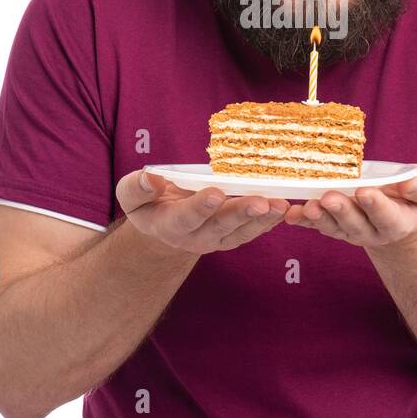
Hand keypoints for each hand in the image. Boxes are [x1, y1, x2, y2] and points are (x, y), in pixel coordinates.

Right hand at [115, 168, 288, 254]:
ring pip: (242, 231)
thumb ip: (137, 187)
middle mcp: (196, 237)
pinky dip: (270, 221)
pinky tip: (284, 208)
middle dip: (241, 213)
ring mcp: (218, 239)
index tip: (216, 192)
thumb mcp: (131, 195)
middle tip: (261, 203)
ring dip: (263, 219)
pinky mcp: (234, 237)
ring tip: (280, 205)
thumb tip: (151, 178)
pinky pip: (254, 231)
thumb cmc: (148, 202)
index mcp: (169, 225)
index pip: (186, 217)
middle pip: (221, 226)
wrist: (163, 226)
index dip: (201, 206)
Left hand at [282, 164, 416, 247]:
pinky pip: (315, 224)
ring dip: (319, 216)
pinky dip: (302, 219)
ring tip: (309, 205)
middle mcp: (371, 230)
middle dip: (342, 210)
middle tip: (330, 197)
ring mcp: (349, 230)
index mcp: (398, 222)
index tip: (365, 192)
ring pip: (332, 225)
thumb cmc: (416, 196)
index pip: (387, 217)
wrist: (399, 211)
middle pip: (355, 223)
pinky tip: (291, 213)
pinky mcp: (332, 225)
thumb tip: (410, 181)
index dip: (376, 205)